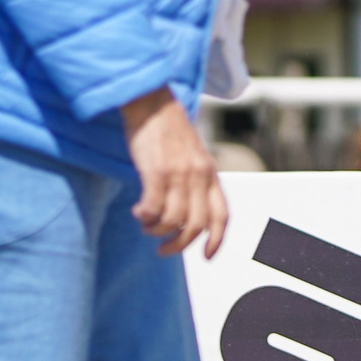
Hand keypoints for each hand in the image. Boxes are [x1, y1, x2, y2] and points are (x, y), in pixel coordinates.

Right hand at [121, 87, 228, 257]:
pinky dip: (145, 216)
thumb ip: (196, 182)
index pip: (222, 215)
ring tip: (146, 224)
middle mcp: (199, 176)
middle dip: (178, 244)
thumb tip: (187, 215)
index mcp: (211, 174)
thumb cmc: (169, 132)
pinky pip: (153, 207)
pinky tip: (138, 211)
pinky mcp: (156, 171)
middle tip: (162, 249)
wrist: (153, 104)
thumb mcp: (194, 156)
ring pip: (173, 220)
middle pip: (195, 225)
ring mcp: (178, 174)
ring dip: (156, 230)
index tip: (206, 256)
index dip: (217, 240)